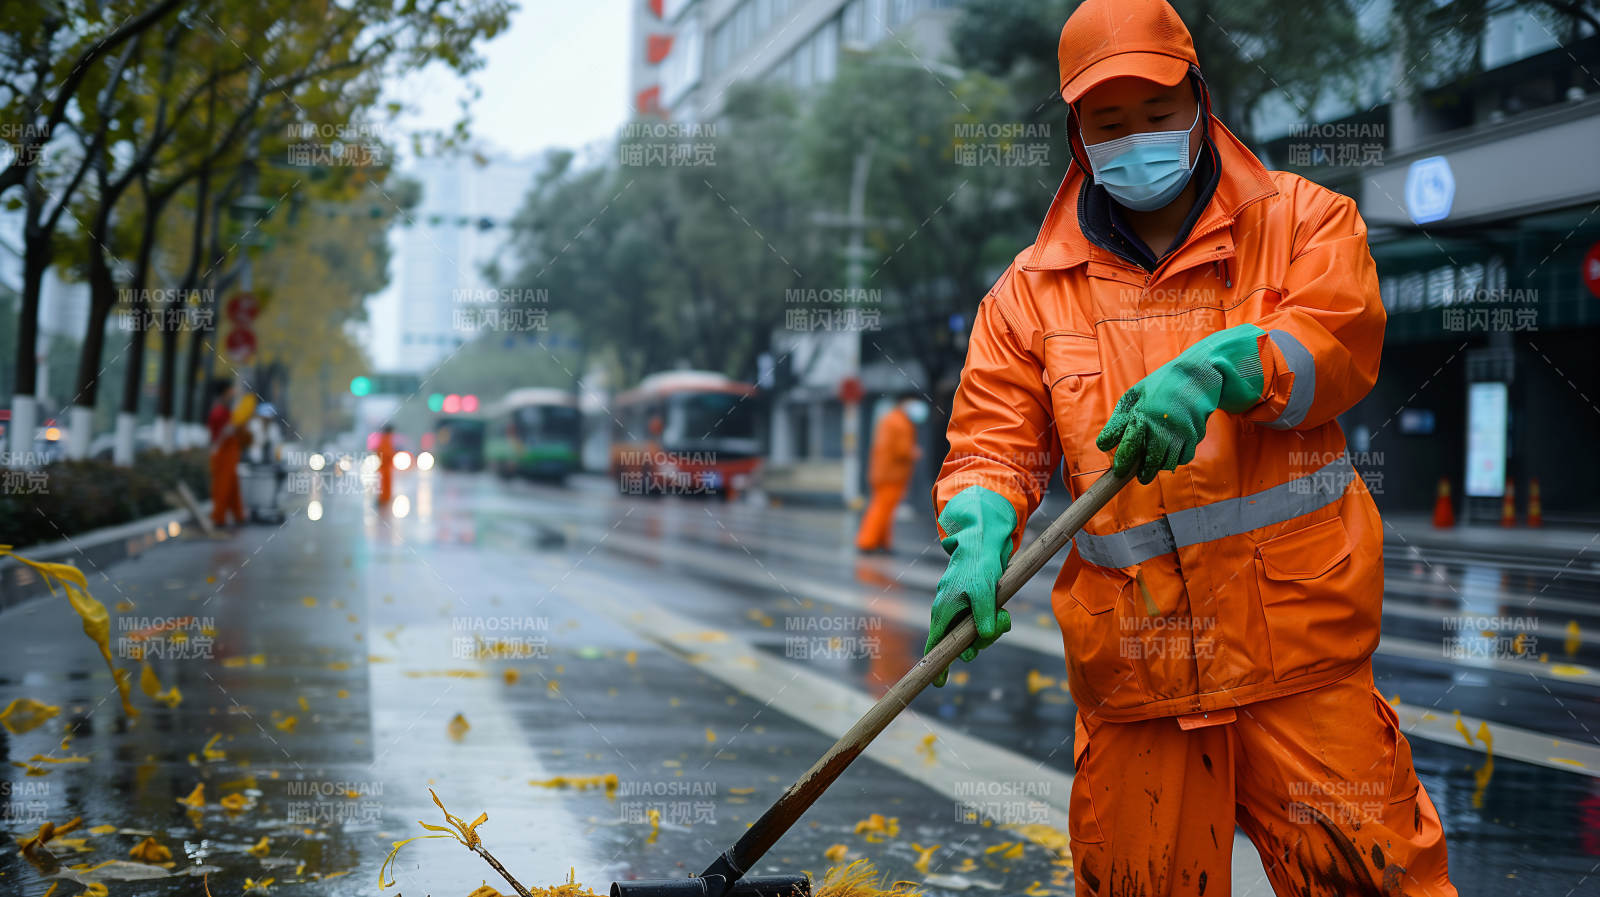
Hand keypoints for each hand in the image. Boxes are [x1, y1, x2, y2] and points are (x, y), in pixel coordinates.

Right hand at [925, 486, 1015, 686]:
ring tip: (1004, 616)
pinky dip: (995, 622)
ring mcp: (962, 609)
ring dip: (992, 631)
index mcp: (943, 611)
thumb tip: (984, 638)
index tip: (938, 683)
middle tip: (997, 629)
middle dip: (980, 644)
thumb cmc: (979, 565)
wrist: (984, 542)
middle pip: (961, 644)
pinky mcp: (974, 605)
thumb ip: (984, 618)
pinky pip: (983, 623)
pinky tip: (1003, 613)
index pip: (936, 644)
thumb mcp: (984, 593)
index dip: (937, 664)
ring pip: (975, 634)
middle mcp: (949, 612)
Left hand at [1095, 324, 1265, 483]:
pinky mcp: (1196, 434)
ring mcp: (1181, 431)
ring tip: (1152, 465)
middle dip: (1143, 473)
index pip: (1129, 445)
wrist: (1195, 376)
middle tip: (1139, 476)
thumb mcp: (1132, 397)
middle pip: (1151, 460)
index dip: (1123, 461)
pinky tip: (1170, 454)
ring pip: (1168, 462)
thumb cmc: (1158, 387)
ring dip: (1159, 467)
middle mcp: (1162, 424)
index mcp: (1143, 414)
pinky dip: (1176, 460)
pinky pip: (1184, 458)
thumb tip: (1103, 446)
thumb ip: (1117, 422)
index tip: (1119, 470)